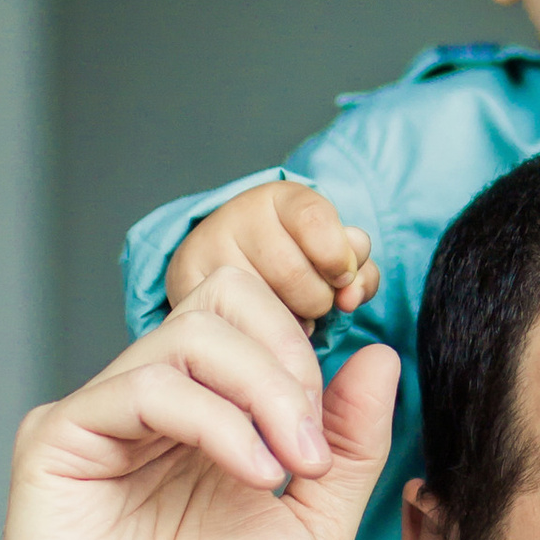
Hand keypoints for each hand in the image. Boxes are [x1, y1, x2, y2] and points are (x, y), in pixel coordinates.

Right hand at [0, 267, 400, 539]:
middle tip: (311, 449)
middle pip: (225, 297)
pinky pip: (147, 384)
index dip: (308, 351)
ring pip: (193, 332)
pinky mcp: (59, 436)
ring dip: (266, 392)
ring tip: (288, 470)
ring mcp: (103, 413)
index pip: (256, 315)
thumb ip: (349, 443)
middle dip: (290, 360)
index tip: (331, 439)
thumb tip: (380, 356)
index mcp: (207, 413)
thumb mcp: (314, 530)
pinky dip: (216, 420)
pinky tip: (251, 475)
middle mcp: (152, 400)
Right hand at [166, 181, 378, 325]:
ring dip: (290, 324)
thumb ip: (355, 267)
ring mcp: (202, 253)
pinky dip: (259, 340)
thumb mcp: (332, 255)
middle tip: (311, 303)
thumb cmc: (294, 264)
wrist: (226, 271)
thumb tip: (352, 289)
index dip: (337, 258)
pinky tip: (262, 331)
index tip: (342, 277)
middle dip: (317, 300)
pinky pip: (235, 326)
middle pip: (294, 274)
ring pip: (264, 307)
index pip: (314, 220)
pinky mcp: (183, 288)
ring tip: (286, 315)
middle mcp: (232, 217)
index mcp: (276, 198)